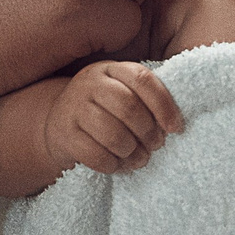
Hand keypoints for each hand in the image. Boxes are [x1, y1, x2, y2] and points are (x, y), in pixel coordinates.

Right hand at [46, 60, 184, 175]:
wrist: (58, 122)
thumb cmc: (103, 110)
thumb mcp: (121, 93)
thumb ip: (145, 99)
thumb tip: (174, 124)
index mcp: (110, 69)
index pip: (142, 79)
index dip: (164, 105)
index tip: (176, 128)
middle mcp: (89, 82)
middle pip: (129, 108)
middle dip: (148, 133)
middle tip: (155, 145)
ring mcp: (73, 107)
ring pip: (113, 135)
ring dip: (133, 152)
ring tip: (139, 158)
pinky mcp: (64, 134)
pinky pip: (96, 155)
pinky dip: (113, 165)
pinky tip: (117, 164)